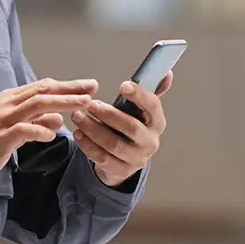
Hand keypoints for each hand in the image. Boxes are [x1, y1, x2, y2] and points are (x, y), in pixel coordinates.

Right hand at [0, 78, 97, 176]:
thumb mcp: (16, 127)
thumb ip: (37, 120)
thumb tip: (59, 117)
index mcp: (11, 97)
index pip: (43, 86)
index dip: (67, 85)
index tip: (88, 86)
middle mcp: (7, 104)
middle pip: (43, 90)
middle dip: (70, 88)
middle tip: (92, 88)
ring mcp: (3, 119)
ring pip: (37, 105)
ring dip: (62, 103)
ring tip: (83, 105)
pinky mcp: (1, 137)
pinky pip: (24, 130)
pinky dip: (41, 130)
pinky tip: (53, 134)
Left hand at [71, 71, 172, 186]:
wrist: (124, 160)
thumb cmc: (130, 126)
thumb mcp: (140, 110)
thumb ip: (149, 91)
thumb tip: (167, 73)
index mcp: (157, 123)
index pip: (153, 107)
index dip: (139, 95)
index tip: (123, 85)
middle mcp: (150, 142)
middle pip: (132, 128)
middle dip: (110, 115)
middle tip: (91, 104)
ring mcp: (136, 159)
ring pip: (114, 144)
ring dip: (93, 129)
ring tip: (77, 116)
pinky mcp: (120, 170)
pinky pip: (102, 158)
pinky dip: (87, 145)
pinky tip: (78, 133)